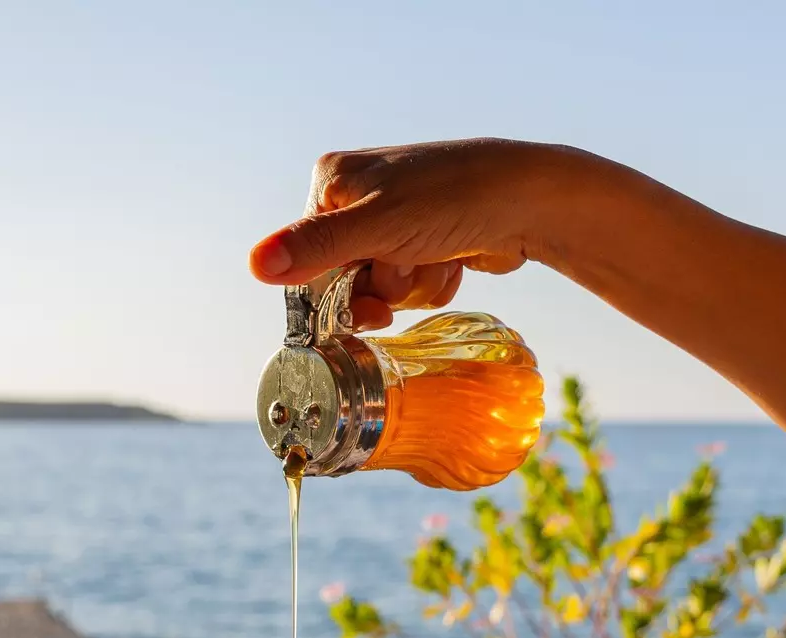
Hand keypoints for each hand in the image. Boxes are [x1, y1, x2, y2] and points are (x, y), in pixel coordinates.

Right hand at [248, 138, 554, 328]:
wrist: (530, 200)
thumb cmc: (454, 200)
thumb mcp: (378, 228)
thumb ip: (316, 248)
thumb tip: (255, 264)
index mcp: (333, 182)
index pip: (307, 260)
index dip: (336, 294)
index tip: (368, 308)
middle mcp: (358, 197)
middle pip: (343, 277)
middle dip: (382, 287)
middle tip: (407, 276)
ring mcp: (393, 219)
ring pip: (380, 286)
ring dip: (412, 286)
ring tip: (438, 255)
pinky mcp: (423, 240)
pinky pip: (410, 284)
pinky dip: (433, 282)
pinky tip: (454, 258)